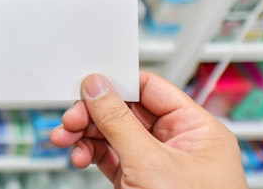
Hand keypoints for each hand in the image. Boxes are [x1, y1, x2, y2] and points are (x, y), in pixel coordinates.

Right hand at [51, 71, 247, 188]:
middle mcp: (177, 143)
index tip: (88, 84)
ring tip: (65, 138)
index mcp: (197, 129)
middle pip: (126, 111)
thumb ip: (119, 121)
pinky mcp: (138, 181)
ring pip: (112, 134)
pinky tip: (79, 157)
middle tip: (71, 118)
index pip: (151, 89)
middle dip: (93, 114)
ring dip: (85, 134)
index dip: (117, 83)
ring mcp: (156, 164)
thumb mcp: (150, 163)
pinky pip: (109, 156)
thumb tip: (97, 87)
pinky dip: (90, 154)